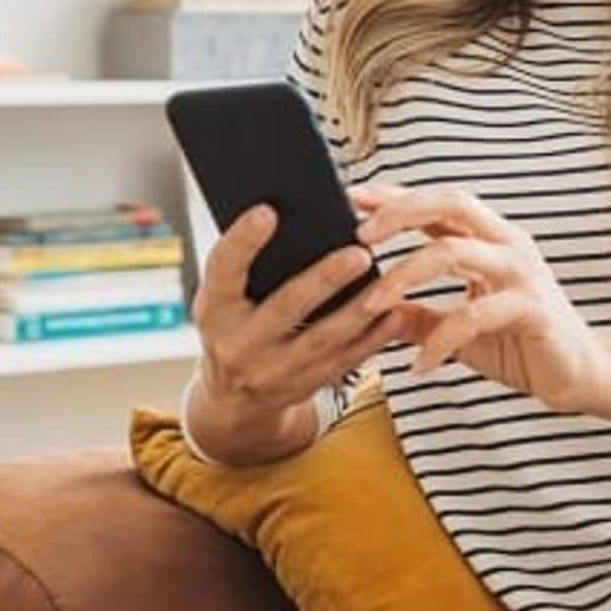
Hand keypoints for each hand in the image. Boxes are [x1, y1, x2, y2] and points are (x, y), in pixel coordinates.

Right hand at [191, 202, 406, 417]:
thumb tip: (290, 212)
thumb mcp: (223, 299)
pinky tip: (396, 313)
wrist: (233, 400)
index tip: (267, 210)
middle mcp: (239, 343)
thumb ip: (246, 265)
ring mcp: (273, 370)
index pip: (223, 270)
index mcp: (214, 309)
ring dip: (359, 309)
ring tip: (387, 280)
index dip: (242, 241)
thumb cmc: (233, 325)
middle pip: (285, 307)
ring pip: (323, 338)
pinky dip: (374, 337)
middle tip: (357, 252)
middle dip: (323, 280)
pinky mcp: (306, 385)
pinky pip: (345, 360)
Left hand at [349, 181, 601, 413]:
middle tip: (359, 236)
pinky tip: (420, 364)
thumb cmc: (518, 343)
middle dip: (400, 212)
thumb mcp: (455, 326)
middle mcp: (507, 244)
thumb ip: (415, 313)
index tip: (351, 197)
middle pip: (450, 203)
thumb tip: (364, 307)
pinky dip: (440, 339)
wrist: (579, 375)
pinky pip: (473, 314)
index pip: (438, 202)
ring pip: (452, 250)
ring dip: (404, 276)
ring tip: (371, 305)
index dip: (396, 196)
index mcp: (490, 238)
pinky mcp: (531, 308)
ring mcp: (522, 272)